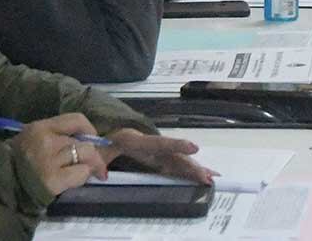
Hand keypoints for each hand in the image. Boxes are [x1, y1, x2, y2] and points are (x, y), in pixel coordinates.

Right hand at [12, 113, 110, 194]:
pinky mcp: (53, 180)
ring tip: (87, 173)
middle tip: (98, 165)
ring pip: (86, 157)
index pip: (76, 119)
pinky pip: (80, 174)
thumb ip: (58, 134)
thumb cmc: (19, 160)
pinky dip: (82, 177)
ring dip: (89, 166)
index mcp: (41, 127)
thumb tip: (90, 138)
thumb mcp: (34, 138)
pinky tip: (76, 181)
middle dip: (94, 154)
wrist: (2, 185)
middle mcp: (47, 141)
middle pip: (84, 143)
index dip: (89, 129)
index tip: (93, 138)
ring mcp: (50, 161)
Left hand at [100, 128, 215, 185]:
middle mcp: (153, 146)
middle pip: (174, 156)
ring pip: (180, 162)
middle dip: (191, 166)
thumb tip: (103, 176)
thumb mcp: (99, 148)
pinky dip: (192, 173)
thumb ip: (100, 159)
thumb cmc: (106, 140)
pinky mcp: (161, 161)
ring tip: (212, 178)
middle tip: (207, 176)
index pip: (158, 143)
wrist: (111, 133)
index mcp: (138, 140)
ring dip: (196, 170)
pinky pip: (178, 168)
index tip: (194, 147)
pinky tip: (207, 177)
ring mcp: (159, 154)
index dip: (176, 145)